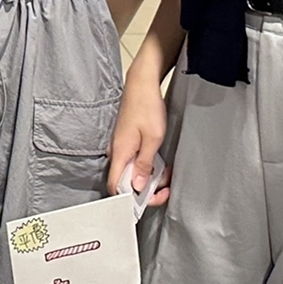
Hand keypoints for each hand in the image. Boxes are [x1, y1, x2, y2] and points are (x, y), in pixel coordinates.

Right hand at [107, 58, 168, 204]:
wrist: (142, 84)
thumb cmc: (147, 108)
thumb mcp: (153, 139)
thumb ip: (143, 165)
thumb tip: (135, 187)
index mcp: (120, 153)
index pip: (115, 186)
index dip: (130, 199)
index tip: (150, 199)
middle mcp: (117, 152)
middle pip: (124, 181)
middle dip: (145, 190)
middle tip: (165, 188)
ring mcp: (121, 146)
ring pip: (131, 171)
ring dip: (148, 177)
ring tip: (167, 174)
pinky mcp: (127, 141)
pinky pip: (133, 161)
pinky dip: (147, 166)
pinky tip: (160, 163)